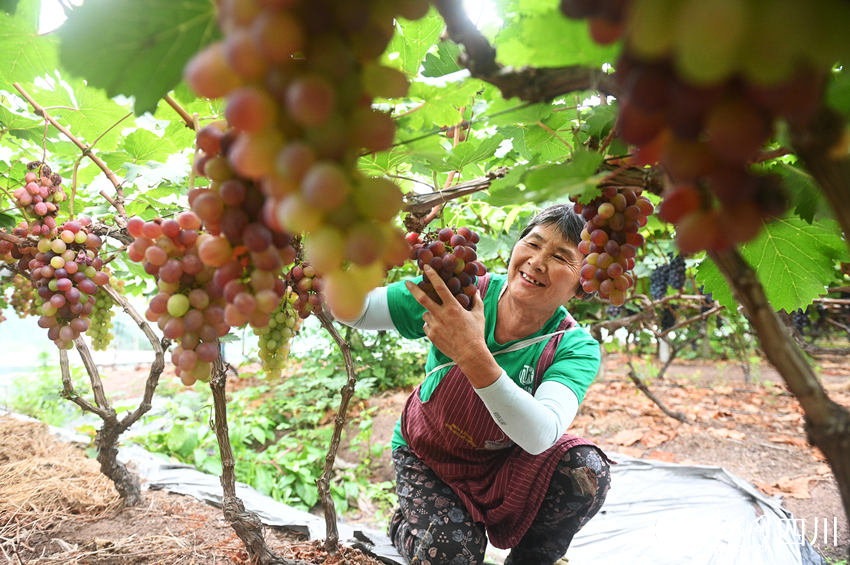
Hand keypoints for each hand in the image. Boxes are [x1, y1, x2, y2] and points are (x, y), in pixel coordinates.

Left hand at [405, 266, 499, 385]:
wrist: (470, 354)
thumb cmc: (476, 333)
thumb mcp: (479, 315)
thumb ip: (476, 300)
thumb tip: (475, 290)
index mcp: (453, 307)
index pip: (440, 287)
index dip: (433, 275)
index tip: (426, 267)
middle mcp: (441, 315)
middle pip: (422, 299)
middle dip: (413, 289)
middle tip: (406, 282)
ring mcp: (435, 326)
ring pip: (425, 314)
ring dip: (430, 313)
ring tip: (441, 319)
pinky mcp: (431, 336)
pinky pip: (426, 326)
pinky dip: (431, 325)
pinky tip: (441, 329)